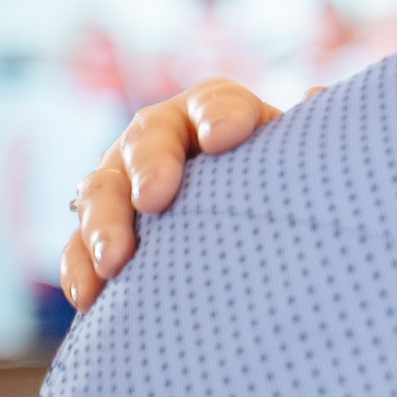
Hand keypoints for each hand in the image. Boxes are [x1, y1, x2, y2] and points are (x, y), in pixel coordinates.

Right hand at [60, 79, 290, 311]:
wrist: (243, 232)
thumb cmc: (278, 189)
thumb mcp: (297, 163)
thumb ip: (310, 138)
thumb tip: (317, 100)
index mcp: (217, 113)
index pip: (216, 103)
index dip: (220, 116)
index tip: (225, 138)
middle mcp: (162, 138)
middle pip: (147, 141)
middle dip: (149, 168)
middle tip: (156, 200)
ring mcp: (124, 182)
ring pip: (100, 191)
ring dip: (102, 224)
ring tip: (116, 261)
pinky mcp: (102, 230)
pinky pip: (78, 246)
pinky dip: (79, 268)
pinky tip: (89, 296)